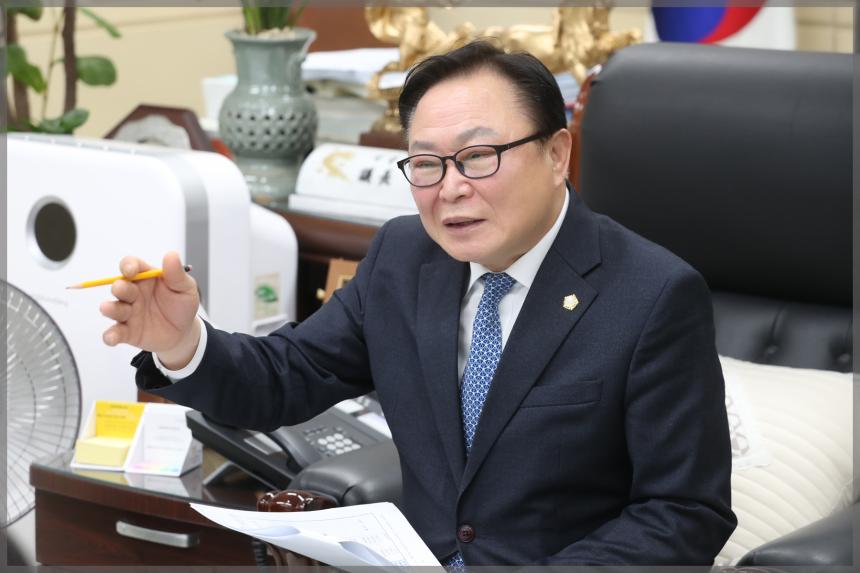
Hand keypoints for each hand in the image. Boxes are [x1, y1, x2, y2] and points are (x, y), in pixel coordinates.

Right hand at [100, 251, 199, 368]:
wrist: (183, 331)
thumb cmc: (182, 304)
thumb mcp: (185, 287)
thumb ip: (176, 273)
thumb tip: (171, 254)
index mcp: (145, 278)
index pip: (131, 265)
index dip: (128, 266)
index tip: (131, 271)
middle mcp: (133, 293)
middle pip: (119, 286)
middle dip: (119, 287)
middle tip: (121, 289)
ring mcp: (128, 312)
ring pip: (114, 308)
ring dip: (110, 308)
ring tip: (107, 308)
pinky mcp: (127, 332)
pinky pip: (115, 333)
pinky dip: (110, 335)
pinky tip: (111, 338)